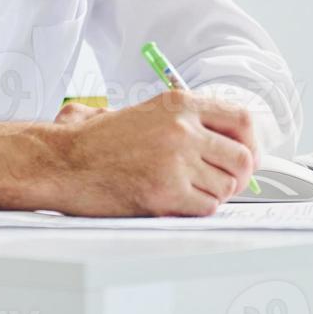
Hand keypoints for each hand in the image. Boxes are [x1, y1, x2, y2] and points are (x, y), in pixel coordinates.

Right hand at [0, 93, 257, 217]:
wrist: (61, 161)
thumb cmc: (94, 142)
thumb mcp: (142, 112)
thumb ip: (182, 121)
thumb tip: (220, 141)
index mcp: (180, 103)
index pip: (242, 120)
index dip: (251, 144)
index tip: (245, 157)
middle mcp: (183, 128)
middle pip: (243, 158)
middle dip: (236, 176)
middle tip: (219, 183)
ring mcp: (177, 159)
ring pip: (226, 187)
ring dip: (213, 195)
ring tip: (185, 192)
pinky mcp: (167, 191)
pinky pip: (206, 207)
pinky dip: (196, 210)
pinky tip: (174, 203)